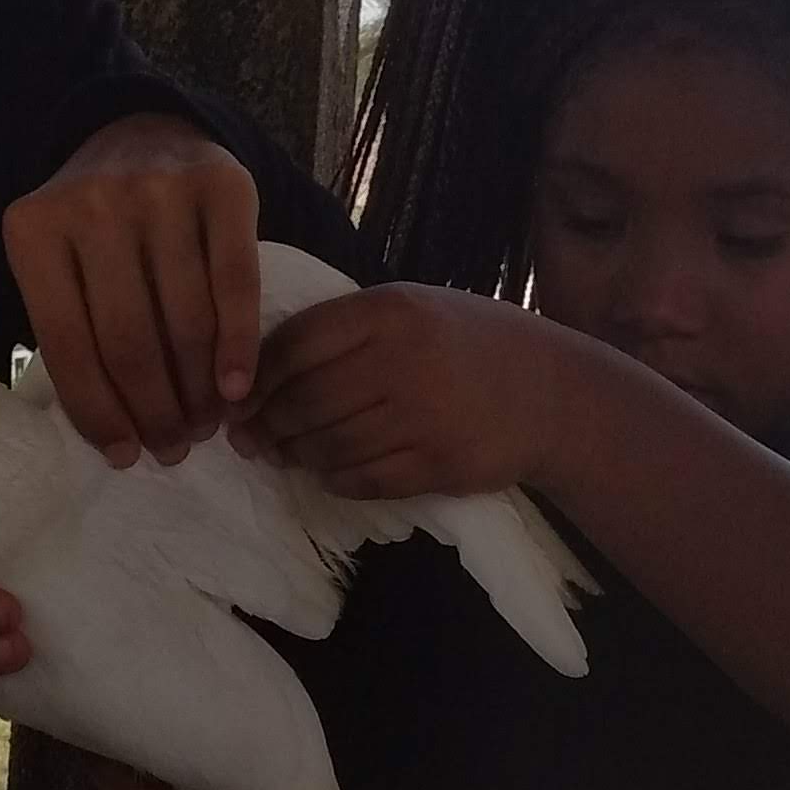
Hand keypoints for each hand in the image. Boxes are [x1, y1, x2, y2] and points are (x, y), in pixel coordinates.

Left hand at [4, 117, 263, 464]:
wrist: (145, 133)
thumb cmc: (97, 224)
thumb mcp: (59, 260)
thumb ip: (72, 325)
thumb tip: (114, 436)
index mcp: (34, 231)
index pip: (66, 345)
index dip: (98, 412)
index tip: (125, 456)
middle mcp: (92, 205)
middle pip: (128, 341)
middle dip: (155, 411)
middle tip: (174, 448)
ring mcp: (159, 191)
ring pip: (184, 321)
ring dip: (198, 391)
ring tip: (205, 425)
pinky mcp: (222, 186)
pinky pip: (235, 283)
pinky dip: (238, 345)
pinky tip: (238, 387)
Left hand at [236, 283, 570, 498]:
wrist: (553, 393)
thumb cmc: (469, 343)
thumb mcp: (411, 310)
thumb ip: (344, 332)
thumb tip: (258, 376)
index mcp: (391, 311)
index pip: (295, 345)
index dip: (254, 377)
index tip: (237, 397)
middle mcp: (403, 360)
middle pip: (304, 401)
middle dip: (265, 425)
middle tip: (249, 438)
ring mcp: (422, 417)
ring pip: (328, 445)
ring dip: (294, 455)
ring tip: (282, 455)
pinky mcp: (437, 465)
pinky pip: (362, 479)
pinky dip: (334, 478)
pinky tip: (327, 471)